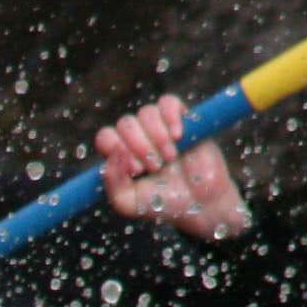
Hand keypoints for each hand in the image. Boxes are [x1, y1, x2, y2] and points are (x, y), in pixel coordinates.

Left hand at [97, 95, 251, 242]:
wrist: (201, 205)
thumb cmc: (163, 204)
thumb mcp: (128, 203)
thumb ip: (112, 182)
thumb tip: (115, 152)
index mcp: (121, 154)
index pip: (106, 136)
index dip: (116, 149)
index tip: (135, 170)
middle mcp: (138, 137)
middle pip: (126, 123)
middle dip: (139, 146)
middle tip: (155, 167)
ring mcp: (160, 127)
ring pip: (146, 112)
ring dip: (157, 137)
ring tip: (170, 158)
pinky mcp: (183, 120)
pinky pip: (168, 102)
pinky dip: (170, 116)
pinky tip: (177, 136)